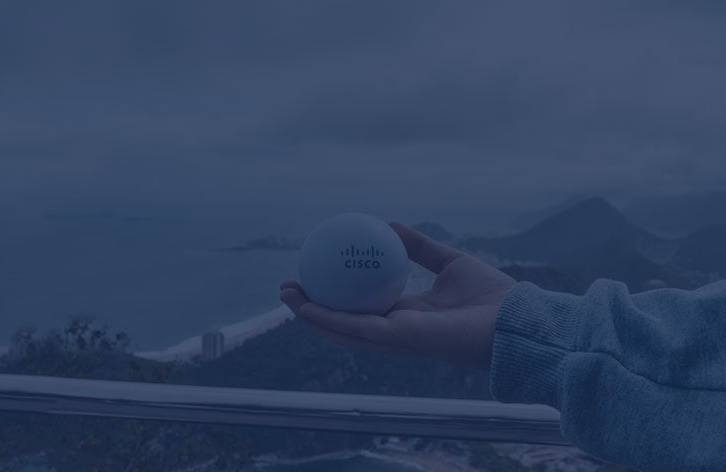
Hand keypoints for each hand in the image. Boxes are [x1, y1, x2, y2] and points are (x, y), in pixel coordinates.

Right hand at [279, 221, 515, 370]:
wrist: (517, 320)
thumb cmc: (492, 295)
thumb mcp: (449, 261)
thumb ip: (421, 248)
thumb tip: (389, 225)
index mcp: (408, 315)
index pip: (363, 308)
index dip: (336, 296)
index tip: (315, 274)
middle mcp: (397, 330)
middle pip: (345, 321)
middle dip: (314, 309)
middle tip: (289, 288)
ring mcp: (397, 339)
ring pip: (343, 330)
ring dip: (312, 315)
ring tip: (286, 295)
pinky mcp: (401, 340)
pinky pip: (358, 329)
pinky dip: (330, 319)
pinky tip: (308, 306)